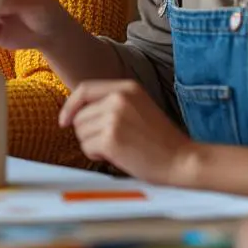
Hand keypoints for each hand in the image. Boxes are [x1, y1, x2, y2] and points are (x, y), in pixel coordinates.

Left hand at [58, 80, 197, 183]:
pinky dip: (97, 155)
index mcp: (127, 87)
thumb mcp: (138, 107)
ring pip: (81, 133)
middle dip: (89, 133)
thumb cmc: (160, 139)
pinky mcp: (111, 139)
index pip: (84, 89)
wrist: (183, 160)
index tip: (65, 120)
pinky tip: (118, 156)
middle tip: (115, 141)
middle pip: (79, 116)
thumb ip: (111, 102)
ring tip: (120, 147)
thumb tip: (76, 111)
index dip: (71, 106)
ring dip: (94, 144)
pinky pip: (87, 147)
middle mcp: (118, 99)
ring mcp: (114, 118)